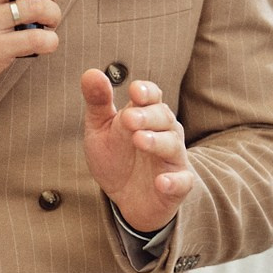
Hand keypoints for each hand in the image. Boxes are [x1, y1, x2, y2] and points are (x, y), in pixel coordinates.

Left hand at [81, 71, 194, 234]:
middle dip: (147, 116)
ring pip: (172, 145)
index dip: (146, 92)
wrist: (129, 199)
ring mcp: (173, 159)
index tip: (134, 91)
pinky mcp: (178, 186)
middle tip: (129, 118)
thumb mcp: (101, 129)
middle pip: (163, 117)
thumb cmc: (117, 157)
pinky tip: (160, 182)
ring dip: (157, 142)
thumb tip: (90, 72)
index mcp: (147, 115)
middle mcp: (165, 133)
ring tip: (140, 140)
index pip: (152, 96)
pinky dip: (173, 181)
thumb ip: (98, 102)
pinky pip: (182, 182)